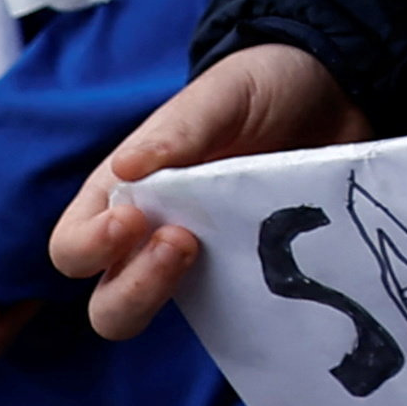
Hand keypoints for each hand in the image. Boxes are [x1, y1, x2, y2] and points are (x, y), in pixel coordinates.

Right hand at [46, 41, 363, 337]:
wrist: (334, 95)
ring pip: (159, 316)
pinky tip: (270, 276)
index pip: (72, 247)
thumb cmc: (259, 89)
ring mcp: (196, 262)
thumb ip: (179, 131)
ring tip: (214, 250)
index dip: (90, 246)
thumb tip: (125, 168)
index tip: (133, 220)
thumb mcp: (222, 96)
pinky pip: (230, 313)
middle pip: (106, 305)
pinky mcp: (244, 275)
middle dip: (133, 288)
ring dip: (175, 297)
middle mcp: (148, 237)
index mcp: (122, 194)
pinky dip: (243, 307)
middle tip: (183, 241)